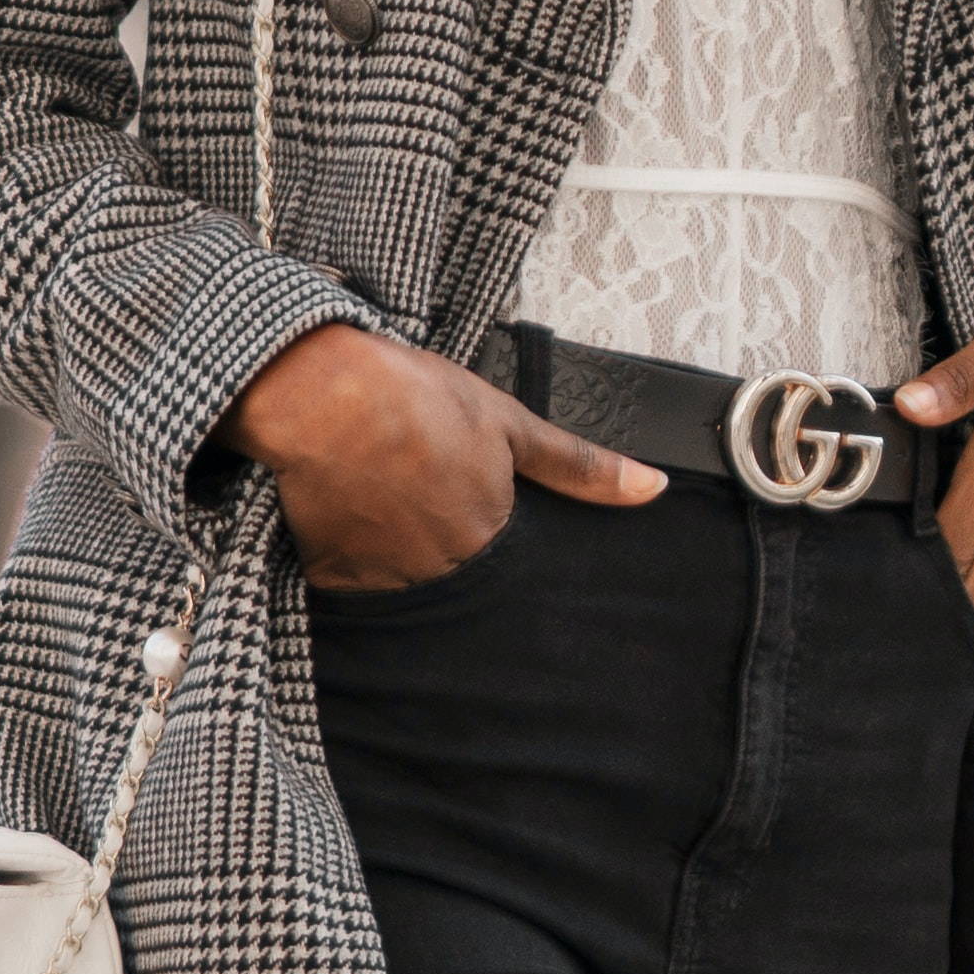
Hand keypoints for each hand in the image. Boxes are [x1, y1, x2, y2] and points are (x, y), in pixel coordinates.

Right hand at [234, 318, 664, 588]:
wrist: (320, 395)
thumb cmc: (413, 398)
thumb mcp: (509, 422)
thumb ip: (580, 466)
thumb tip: (653, 489)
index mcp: (489, 536)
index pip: (493, 550)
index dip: (469, 511)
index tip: (446, 484)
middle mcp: (443, 570)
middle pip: (447, 564)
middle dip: (432, 530)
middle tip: (404, 480)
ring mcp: (386, 579)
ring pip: (398, 574)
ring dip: (389, 542)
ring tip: (372, 488)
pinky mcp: (332, 576)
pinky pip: (347, 575)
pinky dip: (344, 547)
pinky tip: (342, 504)